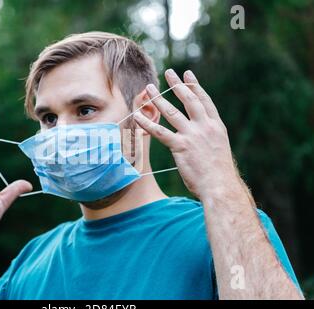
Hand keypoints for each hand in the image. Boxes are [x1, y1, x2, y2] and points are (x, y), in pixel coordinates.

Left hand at [134, 69, 238, 199]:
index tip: (188, 74)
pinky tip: (138, 116)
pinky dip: (147, 123)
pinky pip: (160, 132)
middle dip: (178, 84)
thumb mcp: (218, 150)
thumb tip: (200, 138)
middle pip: (189, 100)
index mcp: (216, 126)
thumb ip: (209, 139)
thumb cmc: (219, 174)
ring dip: (159, 99)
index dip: (195, 86)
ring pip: (172, 112)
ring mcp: (192, 135)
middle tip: (169, 72)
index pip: (204, 101)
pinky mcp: (180, 146)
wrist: (220, 186)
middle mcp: (205, 127)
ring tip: (149, 88)